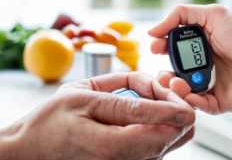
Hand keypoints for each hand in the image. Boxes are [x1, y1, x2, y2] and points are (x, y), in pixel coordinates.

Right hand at [0, 72, 194, 159]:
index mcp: (109, 145)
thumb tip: (159, 100)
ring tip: (149, 98)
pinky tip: (141, 112)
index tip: (187, 104)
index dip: (176, 113)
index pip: (156, 131)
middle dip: (173, 114)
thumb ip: (125, 101)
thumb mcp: (83, 98)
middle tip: (165, 92)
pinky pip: (151, 148)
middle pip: (166, 141)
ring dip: (165, 120)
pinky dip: (154, 128)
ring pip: (163, 146)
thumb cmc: (51, 122)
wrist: (35, 147)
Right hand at [148, 4, 231, 113]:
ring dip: (174, 89)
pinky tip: (191, 94)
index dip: (160, 48)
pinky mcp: (215, 102)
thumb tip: (154, 29)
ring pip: (181, 91)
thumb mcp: (214, 15)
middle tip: (167, 74)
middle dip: (164, 75)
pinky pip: (197, 105)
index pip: (169, 49)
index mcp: (197, 46)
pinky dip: (191, 101)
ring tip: (178, 83)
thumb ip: (182, 15)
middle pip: (172, 73)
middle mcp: (199, 66)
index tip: (156, 48)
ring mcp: (206, 84)